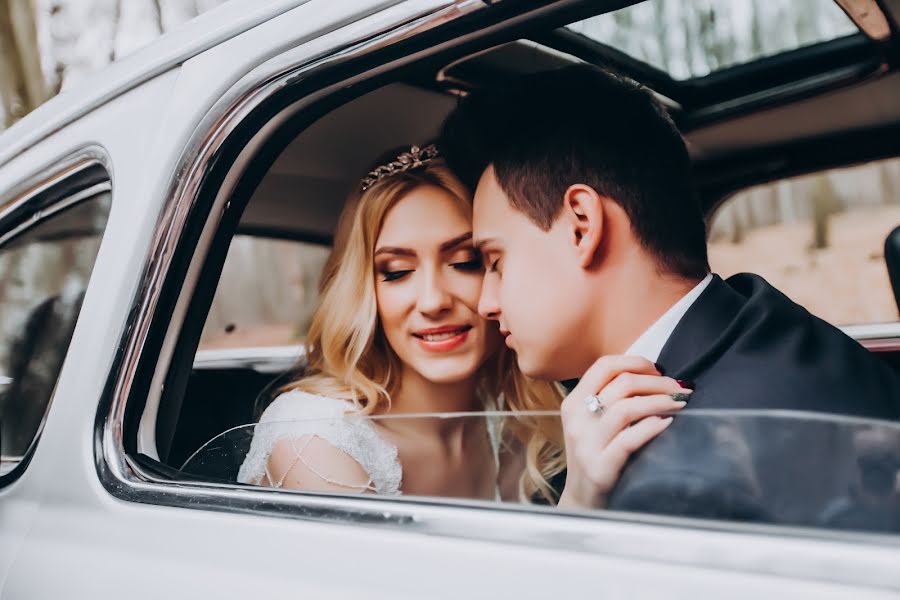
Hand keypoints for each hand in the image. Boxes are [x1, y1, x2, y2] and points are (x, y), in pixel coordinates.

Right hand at [557, 355, 689, 508]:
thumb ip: (612, 400)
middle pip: (622, 384)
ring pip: (627, 408)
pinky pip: (629, 439)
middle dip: (658, 382)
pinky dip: (652, 427)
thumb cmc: (597, 456)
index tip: (658, 370)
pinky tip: (668, 424)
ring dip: (660, 401)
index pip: (604, 366)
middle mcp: (577, 419)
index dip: (636, 362)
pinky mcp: (600, 467)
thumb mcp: (593, 423)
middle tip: (679, 390)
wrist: (582, 501)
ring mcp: (586, 444)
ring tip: (680, 404)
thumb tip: (657, 376)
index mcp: (574, 402)